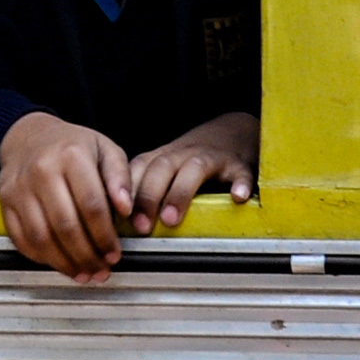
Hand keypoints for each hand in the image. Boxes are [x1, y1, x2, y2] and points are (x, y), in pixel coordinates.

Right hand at [0, 110, 134, 282]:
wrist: (28, 136)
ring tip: (82, 273)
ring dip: (63, 261)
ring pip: (41, 235)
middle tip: (101, 270)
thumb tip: (127, 209)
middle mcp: (41, 171)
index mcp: (71, 157)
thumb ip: (120, 177)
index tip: (115, 253)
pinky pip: (19, 236)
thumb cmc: (71, 146)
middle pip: (65, 225)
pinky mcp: (4, 201)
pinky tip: (58, 263)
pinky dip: (39, 256)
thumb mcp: (105, 149)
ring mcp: (19, 188)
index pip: (91, 205)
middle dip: (86, 254)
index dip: (105, 236)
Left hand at [126, 111, 258, 236]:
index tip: (118, 216)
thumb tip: (119, 223)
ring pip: (194, 169)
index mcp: (160, 157)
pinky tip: (238, 197)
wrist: (230, 132)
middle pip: (161, 168)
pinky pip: (241, 172)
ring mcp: (212, 158)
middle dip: (148, 197)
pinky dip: (240, 183)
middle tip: (142, 226)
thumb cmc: (189, 161)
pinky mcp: (238, 165)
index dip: (126, 192)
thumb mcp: (163, 169)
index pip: (137, 169)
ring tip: (171, 220)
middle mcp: (183, 154)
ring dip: (180, 193)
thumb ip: (144, 188)